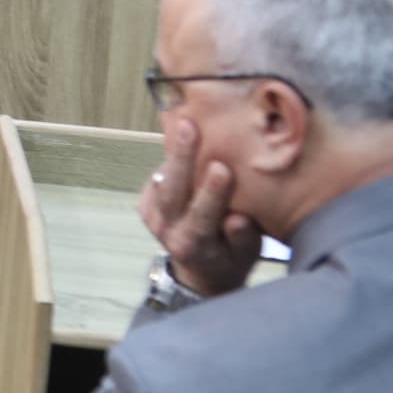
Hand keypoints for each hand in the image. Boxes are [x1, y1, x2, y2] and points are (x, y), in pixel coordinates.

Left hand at [137, 114, 263, 297]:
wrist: (200, 271)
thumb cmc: (230, 259)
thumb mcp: (245, 256)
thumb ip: (242, 239)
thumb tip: (238, 219)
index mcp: (194, 246)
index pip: (201, 217)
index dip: (211, 193)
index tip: (222, 169)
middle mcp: (168, 230)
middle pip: (172, 191)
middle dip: (181, 157)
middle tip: (188, 127)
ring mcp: (153, 216)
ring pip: (161, 179)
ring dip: (172, 150)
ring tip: (183, 120)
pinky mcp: (146, 204)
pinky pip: (157, 176)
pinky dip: (169, 155)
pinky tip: (180, 129)